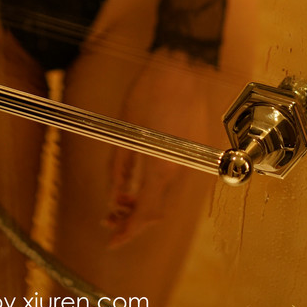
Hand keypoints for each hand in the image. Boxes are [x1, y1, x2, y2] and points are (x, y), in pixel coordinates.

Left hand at [105, 48, 212, 249]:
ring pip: (166, 195)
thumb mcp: (125, 131)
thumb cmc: (150, 92)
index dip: (128, 231)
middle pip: (157, 210)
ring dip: (144, 203)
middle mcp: (180, 169)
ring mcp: (190, 160)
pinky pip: (174, 178)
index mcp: (161, 167)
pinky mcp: (194, 150)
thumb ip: (119, 167)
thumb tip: (113, 194)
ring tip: (121, 200)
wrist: (181, 66)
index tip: (113, 240)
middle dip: (133, 220)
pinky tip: (140, 182)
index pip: (145, 214)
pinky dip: (156, 187)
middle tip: (112, 221)